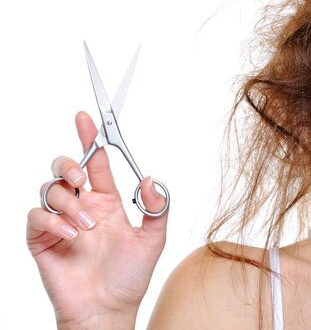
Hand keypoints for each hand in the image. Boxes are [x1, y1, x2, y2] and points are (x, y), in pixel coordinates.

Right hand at [27, 111, 167, 328]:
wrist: (107, 309)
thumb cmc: (129, 276)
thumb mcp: (153, 240)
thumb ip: (157, 209)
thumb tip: (151, 180)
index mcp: (106, 202)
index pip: (97, 162)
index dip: (91, 138)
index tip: (87, 118)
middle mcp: (82, 206)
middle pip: (65, 168)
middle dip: (69, 163)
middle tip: (80, 176)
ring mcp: (61, 222)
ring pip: (51, 189)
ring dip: (69, 202)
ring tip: (86, 228)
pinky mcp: (42, 239)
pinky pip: (36, 216)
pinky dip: (53, 221)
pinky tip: (72, 236)